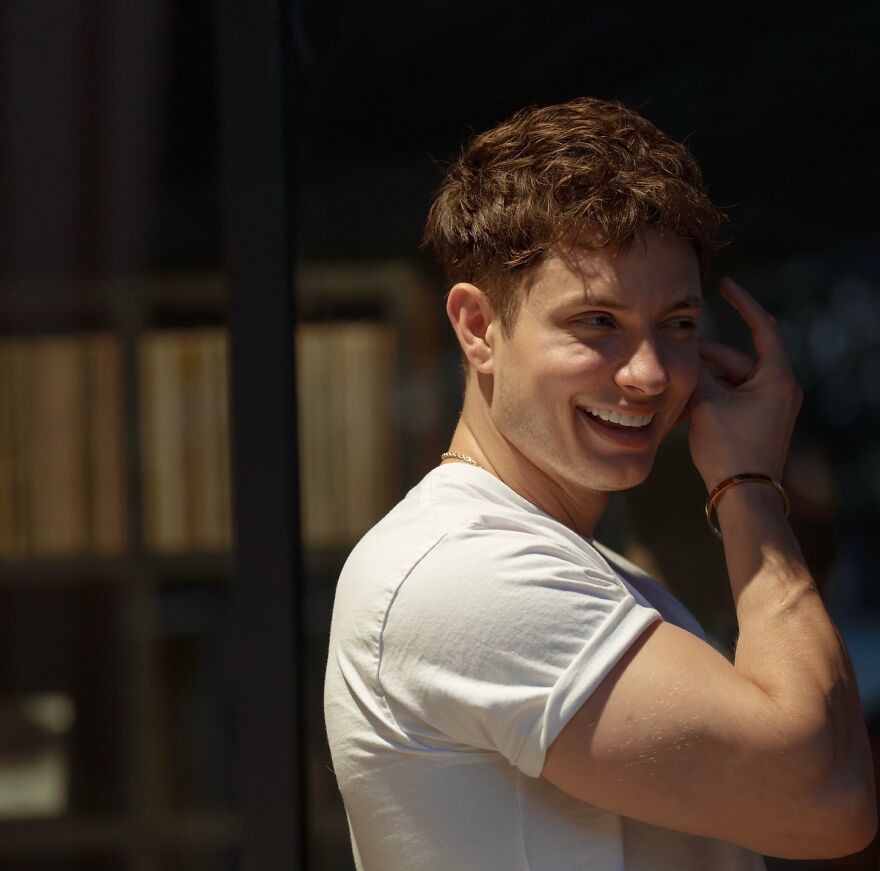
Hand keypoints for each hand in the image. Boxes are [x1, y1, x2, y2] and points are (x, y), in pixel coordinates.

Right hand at [687, 277, 802, 490]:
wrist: (744, 495)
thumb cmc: (729, 447)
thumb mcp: (707, 403)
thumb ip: (696, 372)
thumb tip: (683, 351)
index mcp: (776, 377)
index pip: (762, 326)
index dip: (742, 302)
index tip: (724, 285)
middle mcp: (780, 388)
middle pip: (736, 358)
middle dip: (704, 358)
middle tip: (673, 355)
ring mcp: (771, 406)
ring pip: (730, 380)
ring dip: (702, 382)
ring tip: (672, 387)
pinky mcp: (759, 421)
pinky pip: (732, 398)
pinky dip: (710, 398)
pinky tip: (682, 407)